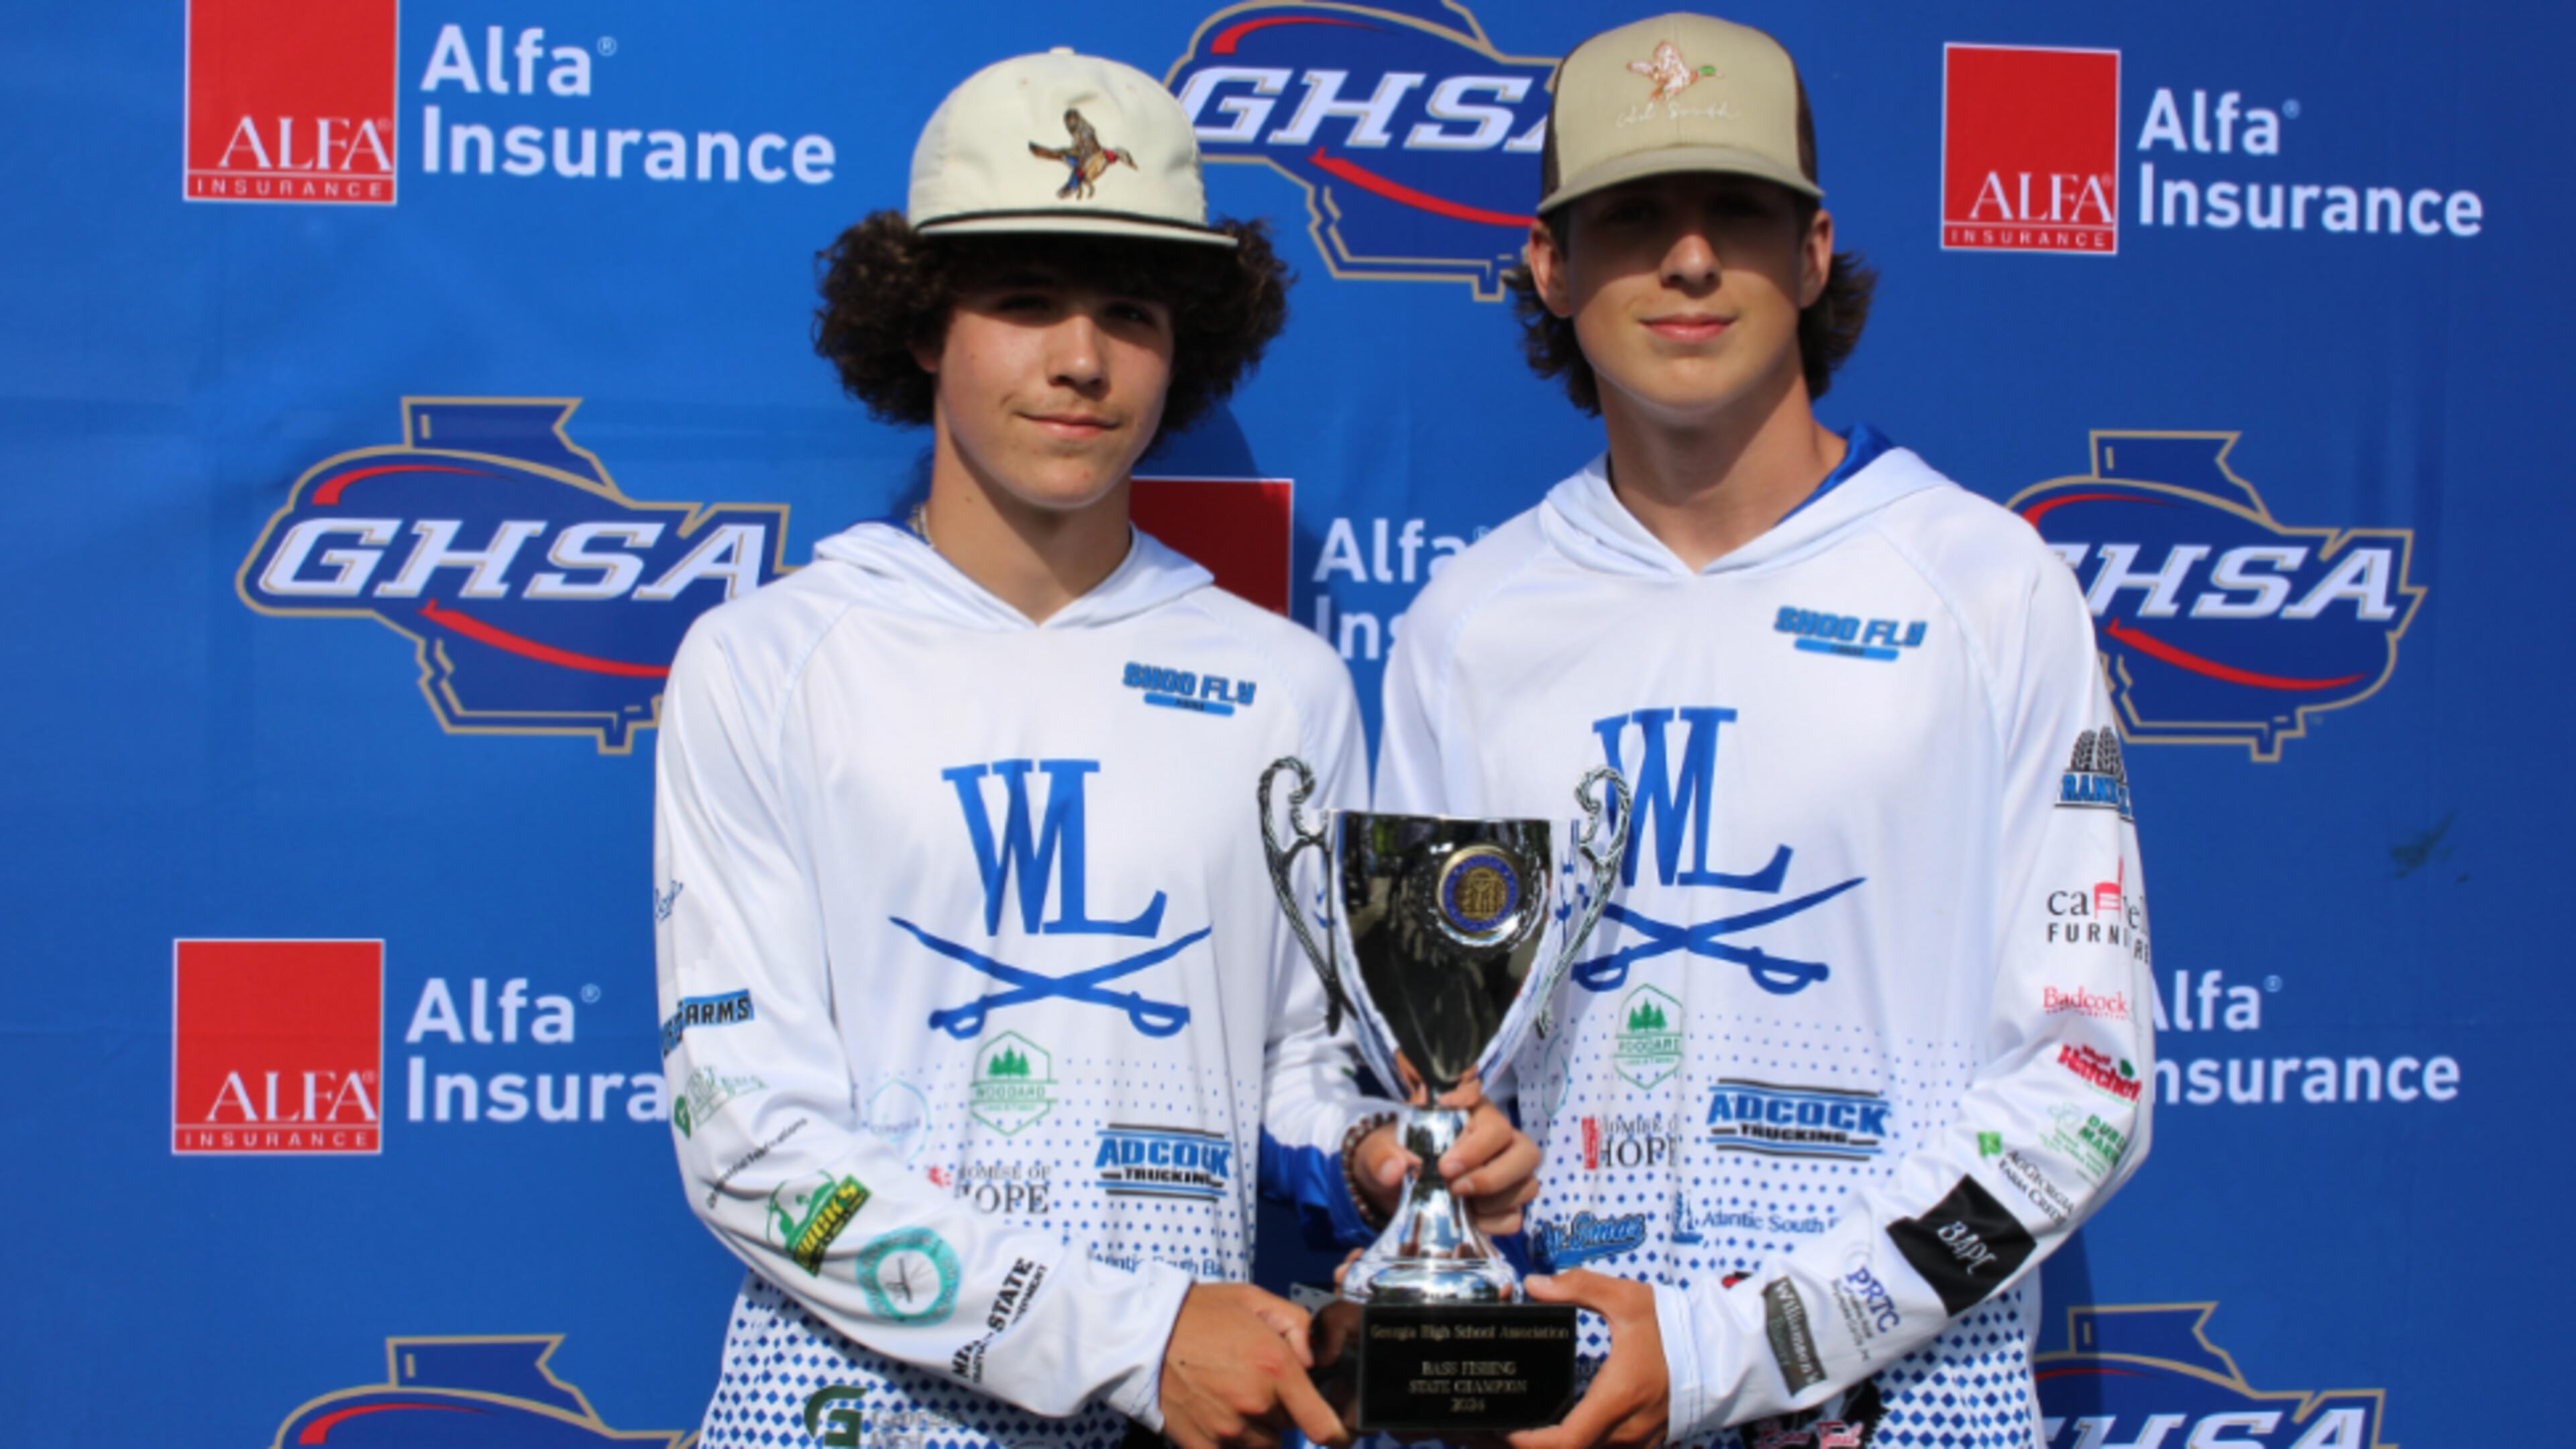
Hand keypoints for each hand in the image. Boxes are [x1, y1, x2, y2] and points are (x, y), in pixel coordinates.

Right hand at [1158, 1283, 1348, 1448]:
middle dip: (1282, 1409)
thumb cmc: (1199, 1313)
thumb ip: (1297, 1324)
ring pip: (1264, 1444)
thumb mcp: (1254, 1299)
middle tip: (1256, 1382)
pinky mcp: (1201, 1445)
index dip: (1338, 1434)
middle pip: (1290, 1426)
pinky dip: (1231, 1441)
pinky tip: (1215, 1413)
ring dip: (1258, 1428)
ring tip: (1232, 1396)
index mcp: (1275, 1367)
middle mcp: (1256, 1404)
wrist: (1141, 1333)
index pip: (1323, 1426)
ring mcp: (1227, 1430)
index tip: (1339, 1433)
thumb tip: (1313, 1360)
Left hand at [1355, 1085, 1541, 1236]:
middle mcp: (1496, 1139)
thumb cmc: (1394, 1158)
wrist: (1392, 1191)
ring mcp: (1506, 1173)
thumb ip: (1383, 1155)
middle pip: (1524, 1148)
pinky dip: (1493, 1222)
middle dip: (1490, 1172)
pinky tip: (1469, 1219)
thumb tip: (1396, 1168)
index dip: (1470, 1112)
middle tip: (1453, 1183)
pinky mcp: (1504, 1205)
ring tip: (1459, 1201)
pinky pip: (1515, 1217)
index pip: (1483, 1098)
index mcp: (1467, 1111)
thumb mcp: (1378, 1153)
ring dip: (1493, 1198)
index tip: (1445, 1141)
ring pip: (1527, 1184)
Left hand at [1507, 1272, 1668, 1448]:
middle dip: (1529, 1447)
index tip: (1501, 1428)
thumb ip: (1579, 1287)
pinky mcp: (1645, 1441)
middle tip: (1493, 1430)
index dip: (1527, 1442)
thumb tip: (1535, 1284)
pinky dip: (1575, 1446)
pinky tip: (1554, 1431)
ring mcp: (1638, 1441)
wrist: (1722, 1351)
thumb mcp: (1627, 1299)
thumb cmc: (1676, 1328)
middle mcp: (1627, 1430)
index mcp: (1617, 1398)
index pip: (1565, 1441)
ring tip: (1517, 1432)